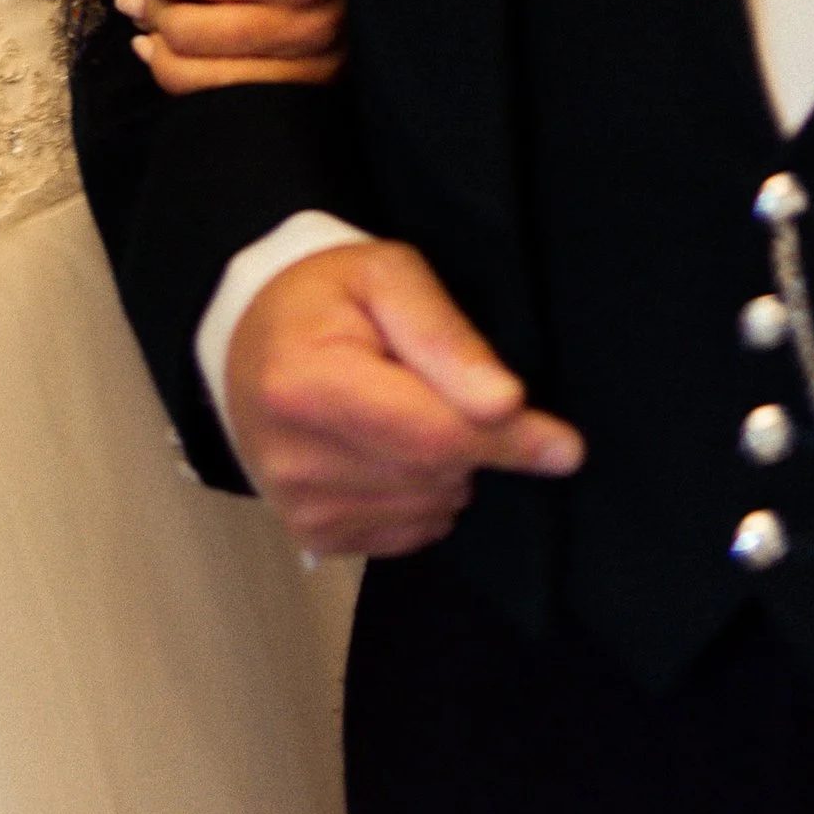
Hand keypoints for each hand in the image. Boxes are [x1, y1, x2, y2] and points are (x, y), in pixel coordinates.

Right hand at [224, 240, 581, 556]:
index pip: (431, 432)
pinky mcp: (313, 537)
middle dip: (471, 439)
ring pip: (432, 509)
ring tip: (407, 412)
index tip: (565, 446)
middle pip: (437, 473)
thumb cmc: (325, 298)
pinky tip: (393, 451)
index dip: (505, 441)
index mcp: (305, 385)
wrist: (248, 341)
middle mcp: (295, 458)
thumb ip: (444, 333)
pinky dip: (424, 497)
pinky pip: (412, 534)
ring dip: (448, 469)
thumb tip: (506, 403)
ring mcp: (300, 507)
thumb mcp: (385, 276)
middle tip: (444, 387)